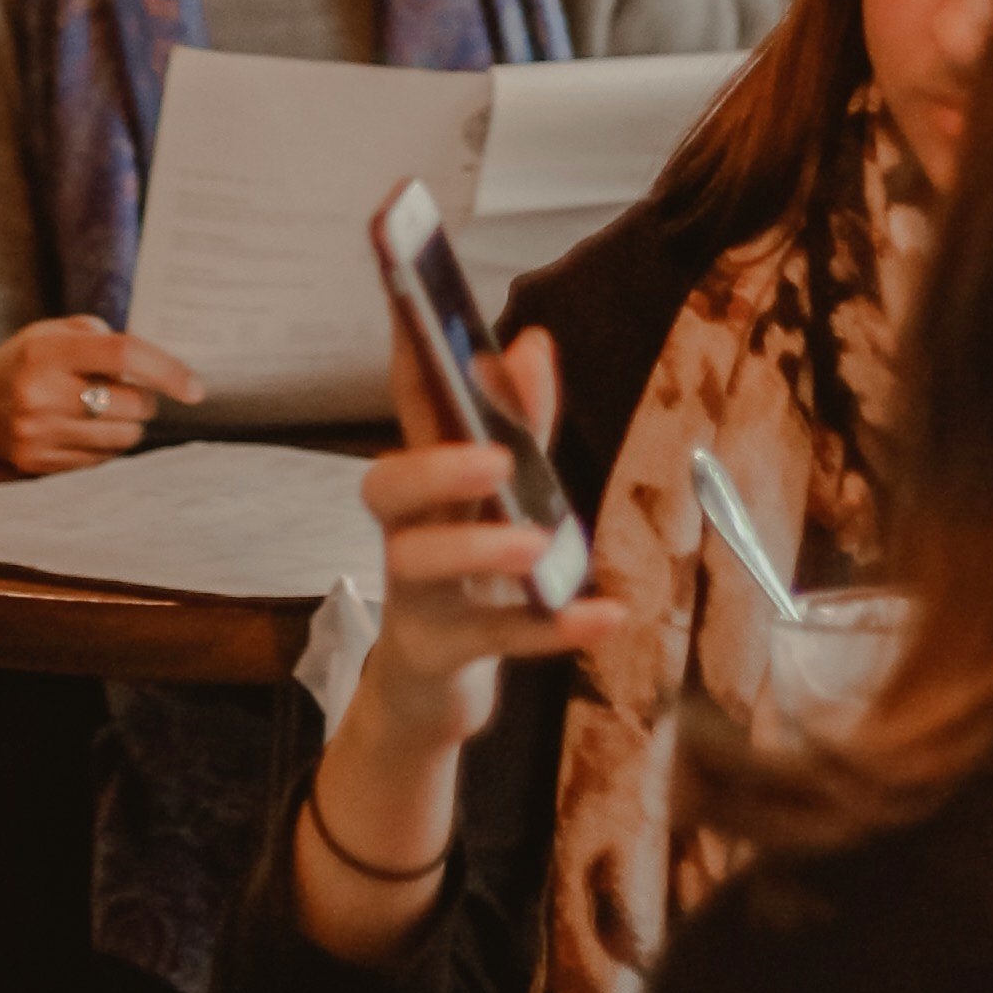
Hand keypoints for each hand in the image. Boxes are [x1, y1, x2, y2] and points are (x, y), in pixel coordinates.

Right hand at [0, 313, 204, 475]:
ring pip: (122, 438)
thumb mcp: (54, 332)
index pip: (122, 355)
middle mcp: (39, 393)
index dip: (166, 370)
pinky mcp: (37, 463)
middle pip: (130, 404)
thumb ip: (102, 339)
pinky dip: (105, 445)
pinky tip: (84, 429)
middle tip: (129, 391)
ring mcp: (37, 434)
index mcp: (47, 351)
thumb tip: (156, 369)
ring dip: (128, 424)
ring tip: (105, 410)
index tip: (195, 388)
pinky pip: (101, 460)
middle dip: (143, 399)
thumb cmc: (28, 361)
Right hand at [352, 326, 620, 765]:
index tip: (412, 305)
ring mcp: (416, 597)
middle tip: (495, 461)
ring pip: (421, 565)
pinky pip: (492, 640)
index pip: (412, 410)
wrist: (432, 687)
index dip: (410, 358)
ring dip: (479, 550)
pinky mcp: (439, 653)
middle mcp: (409, 530)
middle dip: (434, 466)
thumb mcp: (498, 498)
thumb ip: (521, 424)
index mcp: (426, 483)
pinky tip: (606, 616)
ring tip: (537, 545)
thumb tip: (532, 341)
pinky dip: (550, 630)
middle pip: (386, 487)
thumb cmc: (470, 577)